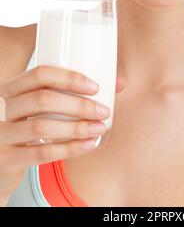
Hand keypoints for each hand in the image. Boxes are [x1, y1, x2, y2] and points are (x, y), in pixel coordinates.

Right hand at [0, 64, 124, 202]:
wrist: (0, 161)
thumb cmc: (27, 125)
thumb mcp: (38, 106)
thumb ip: (70, 93)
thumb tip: (119, 82)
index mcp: (11, 88)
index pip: (40, 74)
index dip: (70, 78)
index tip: (95, 87)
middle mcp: (1, 107)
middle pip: (43, 99)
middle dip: (79, 105)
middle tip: (103, 111)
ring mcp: (0, 133)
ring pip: (42, 126)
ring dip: (76, 127)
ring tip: (99, 128)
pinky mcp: (5, 158)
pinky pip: (40, 153)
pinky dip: (68, 149)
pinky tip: (87, 145)